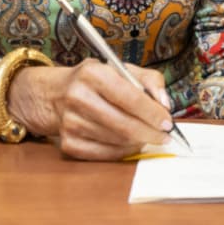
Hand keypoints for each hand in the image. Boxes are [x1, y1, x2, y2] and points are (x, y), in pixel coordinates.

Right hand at [9, 60, 177, 159]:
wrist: (55, 95)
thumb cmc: (96, 82)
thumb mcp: (121, 69)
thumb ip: (149, 80)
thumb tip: (165, 104)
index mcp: (92, 73)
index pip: (129, 97)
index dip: (152, 113)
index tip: (168, 122)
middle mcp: (78, 97)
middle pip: (123, 124)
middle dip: (150, 133)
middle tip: (165, 137)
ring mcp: (70, 122)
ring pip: (116, 141)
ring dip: (138, 142)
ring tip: (148, 136)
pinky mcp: (67, 143)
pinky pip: (104, 154)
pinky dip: (123, 151)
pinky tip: (130, 143)